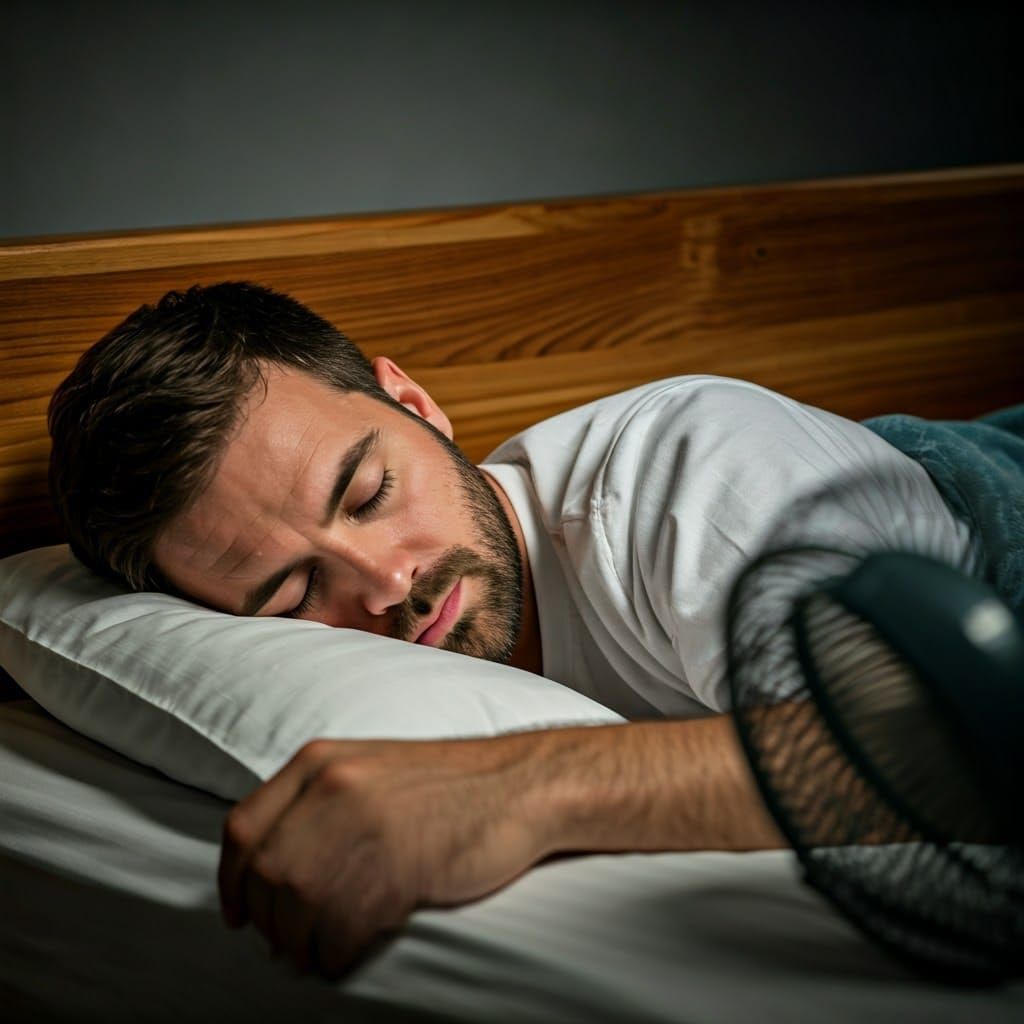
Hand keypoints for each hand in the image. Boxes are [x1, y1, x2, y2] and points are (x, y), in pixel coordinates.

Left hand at [217, 732, 549, 978]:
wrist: (517, 785)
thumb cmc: (449, 784)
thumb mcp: (370, 769)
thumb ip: (320, 801)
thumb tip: (273, 864)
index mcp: (320, 761)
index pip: (243, 827)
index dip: (231, 880)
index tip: (237, 911)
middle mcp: (333, 788)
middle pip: (265, 874)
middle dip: (268, 920)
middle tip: (285, 942)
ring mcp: (365, 826)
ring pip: (299, 908)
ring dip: (300, 944)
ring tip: (317, 952)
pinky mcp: (398, 867)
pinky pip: (341, 929)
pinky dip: (335, 954)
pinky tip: (349, 951)